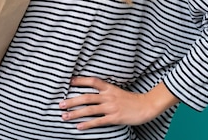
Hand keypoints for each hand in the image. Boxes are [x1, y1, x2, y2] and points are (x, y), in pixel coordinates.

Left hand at [59, 77, 178, 129]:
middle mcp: (108, 96)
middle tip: (60, 104)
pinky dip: (87, 124)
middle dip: (72, 101)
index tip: (69, 81)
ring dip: (75, 114)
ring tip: (65, 116)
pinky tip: (78, 127)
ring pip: (89, 110)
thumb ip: (106, 91)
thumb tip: (93, 93)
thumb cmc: (132, 99)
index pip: (92, 81)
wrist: (146, 106)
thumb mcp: (118, 91)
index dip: (80, 80)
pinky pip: (98, 121)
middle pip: (86, 97)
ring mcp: (111, 107)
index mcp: (109, 88)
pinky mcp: (114, 117)